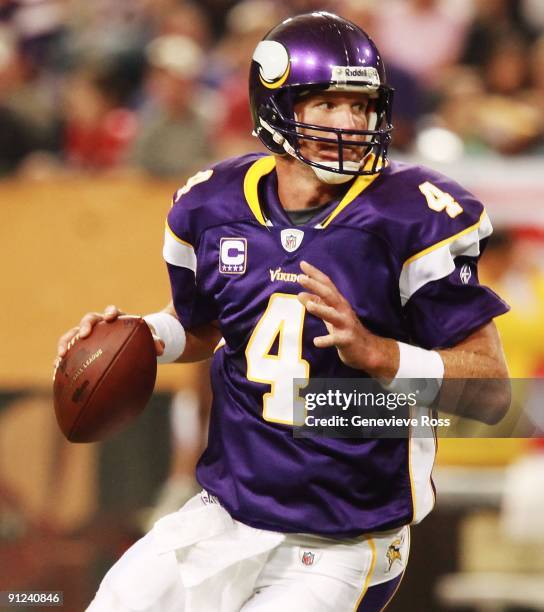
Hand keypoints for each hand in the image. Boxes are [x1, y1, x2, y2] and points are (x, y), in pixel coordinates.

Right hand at [56, 305, 164, 359]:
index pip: (112, 311)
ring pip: (73, 334)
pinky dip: (62, 360)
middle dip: (85, 325)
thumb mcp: (150, 340)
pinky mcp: (81, 347)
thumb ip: (155, 342)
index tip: (109, 317)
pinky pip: (69, 351)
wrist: (133, 344)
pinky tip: (57, 372)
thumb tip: (161, 349)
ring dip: (66, 342)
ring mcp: (89, 335)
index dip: (110, 312)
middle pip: (89, 319)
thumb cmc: (142, 340)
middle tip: (83, 334)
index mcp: (117, 319)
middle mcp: (100, 324)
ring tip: (61, 356)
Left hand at [297, 261, 396, 376]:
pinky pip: (335, 340)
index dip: (315, 274)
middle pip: (329, 295)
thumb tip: (300, 294)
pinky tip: (316, 341)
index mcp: (338, 302)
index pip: (326, 284)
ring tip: (308, 305)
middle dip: (315, 286)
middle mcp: (343, 310)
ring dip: (321, 309)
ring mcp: (346, 325)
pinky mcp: (346, 340)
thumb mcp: (329, 315)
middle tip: (300, 278)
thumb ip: (317, 304)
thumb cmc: (344, 329)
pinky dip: (326, 340)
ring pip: (333, 315)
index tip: (302, 264)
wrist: (367, 350)